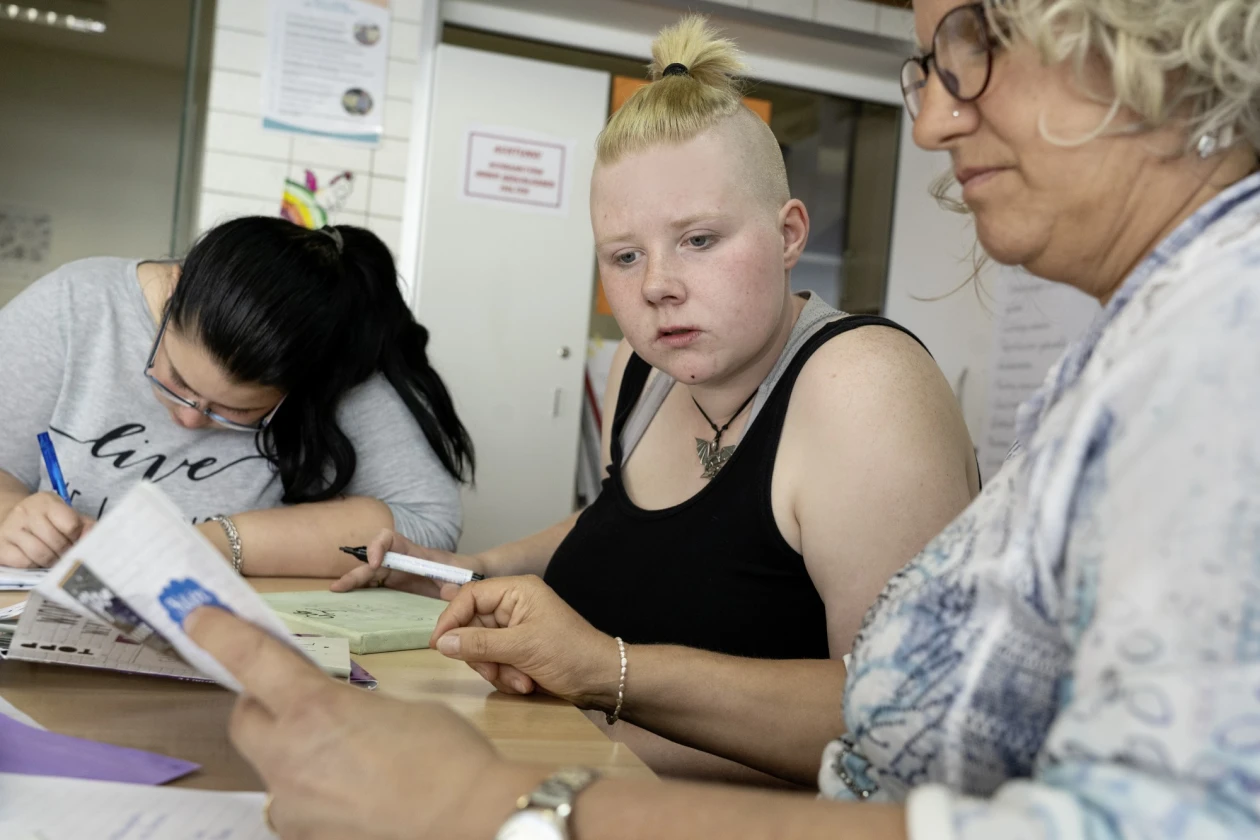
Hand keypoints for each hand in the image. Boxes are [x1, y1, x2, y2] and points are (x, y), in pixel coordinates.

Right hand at [0, 492, 92, 567]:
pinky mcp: (1, 546)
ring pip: (40, 554)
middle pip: (56, 542)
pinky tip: (37, 560)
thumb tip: (94, 539)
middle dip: (66, 553)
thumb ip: (85, 525)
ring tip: (54, 558)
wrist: (10, 517)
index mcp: (47, 501)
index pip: (71, 525)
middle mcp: (26, 512)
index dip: (77, 538)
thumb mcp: (66, 515)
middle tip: (67, 555)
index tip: (76, 541)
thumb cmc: (46, 520)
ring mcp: (10, 529)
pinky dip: (34, 565)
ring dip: (52, 561)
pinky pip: (24, 562)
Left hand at [185, 606, 502, 839]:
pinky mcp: (305, 836)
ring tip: (343, 758)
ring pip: (271, 767)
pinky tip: (353, 793)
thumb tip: (334, 719)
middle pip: (245, 719)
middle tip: (296, 699)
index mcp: (315, 709)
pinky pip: (294, 805)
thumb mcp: (397, 706)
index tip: (200, 619)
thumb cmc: (447, 756)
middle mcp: (289, 757)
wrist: (471, 816)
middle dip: (262, 704)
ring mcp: (293, 805)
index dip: (219, 634)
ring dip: (292, 753)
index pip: (250, 660)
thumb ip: (349, 706)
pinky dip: (314, 793)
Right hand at [330, 529, 485, 596]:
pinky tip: (348, 601)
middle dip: (357, 572)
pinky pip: (373, 588)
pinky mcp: (394, 588)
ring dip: (352, 582)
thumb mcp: (462, 576)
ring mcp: (395, 575)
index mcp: (414, 552)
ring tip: (336, 592)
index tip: (375, 563)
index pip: (390, 539)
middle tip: (340, 586)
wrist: (466, 577)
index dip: (378, 546)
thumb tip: (448, 591)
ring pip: (369, 575)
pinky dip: (360, 593)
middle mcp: (400, 561)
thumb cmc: (461, 571)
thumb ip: (457, 582)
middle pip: (373, 561)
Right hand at [431, 575, 620, 710]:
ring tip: (521, 680)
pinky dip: (506, 676)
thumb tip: (442, 642)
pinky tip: (526, 684)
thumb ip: (479, 643)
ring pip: (481, 649)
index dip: (451, 619)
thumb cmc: (569, 654)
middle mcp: (514, 605)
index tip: (439, 644)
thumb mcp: (522, 647)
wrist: (602, 680)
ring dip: (497, 670)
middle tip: (494, 671)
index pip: (469, 596)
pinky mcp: (519, 650)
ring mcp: (516, 629)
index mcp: (517, 591)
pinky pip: (495, 662)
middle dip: (483, 655)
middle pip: (472, 626)